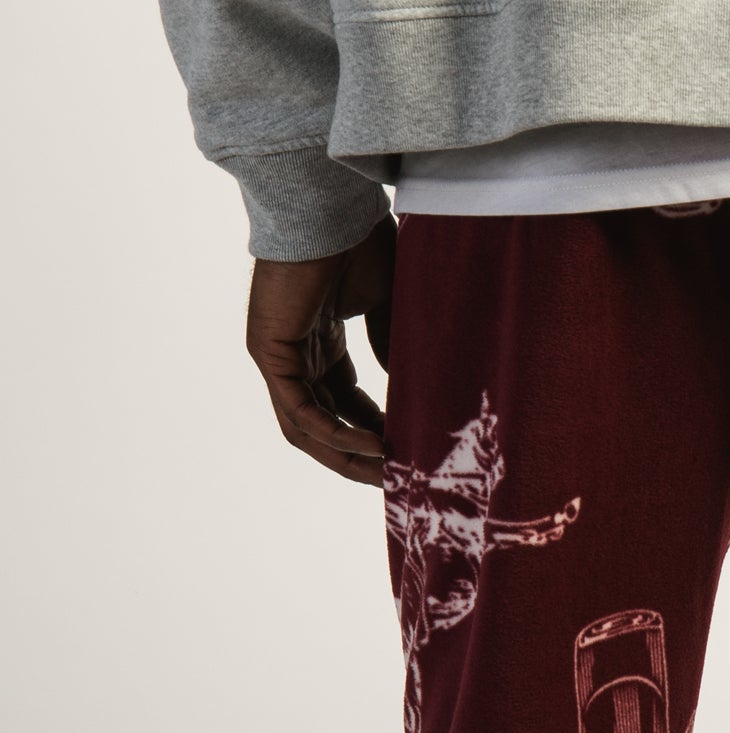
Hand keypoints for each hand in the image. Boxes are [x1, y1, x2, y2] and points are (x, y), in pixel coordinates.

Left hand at [245, 215, 396, 486]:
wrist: (327, 207)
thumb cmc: (357, 240)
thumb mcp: (385, 304)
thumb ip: (390, 345)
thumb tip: (409, 386)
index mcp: (318, 342)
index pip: (342, 405)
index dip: (374, 432)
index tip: (407, 451)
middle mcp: (295, 354)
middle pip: (324, 426)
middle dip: (361, 456)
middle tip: (398, 479)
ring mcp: (279, 357)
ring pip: (309, 430)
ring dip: (349, 457)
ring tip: (389, 474)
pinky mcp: (271, 355)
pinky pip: (302, 414)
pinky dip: (336, 436)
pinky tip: (375, 448)